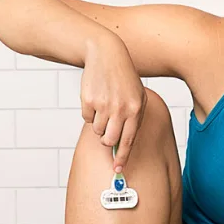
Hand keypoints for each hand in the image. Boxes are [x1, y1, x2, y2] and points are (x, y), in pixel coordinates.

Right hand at [80, 36, 147, 172]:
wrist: (107, 54)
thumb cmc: (123, 78)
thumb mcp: (137, 96)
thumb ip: (133, 120)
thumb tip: (124, 145)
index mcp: (136, 109)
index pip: (129, 140)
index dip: (122, 157)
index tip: (118, 169)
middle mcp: (121, 108)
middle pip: (109, 140)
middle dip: (107, 140)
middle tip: (107, 131)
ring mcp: (104, 104)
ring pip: (97, 130)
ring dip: (98, 123)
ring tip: (104, 106)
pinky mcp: (89, 100)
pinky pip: (86, 118)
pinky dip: (89, 112)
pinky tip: (96, 98)